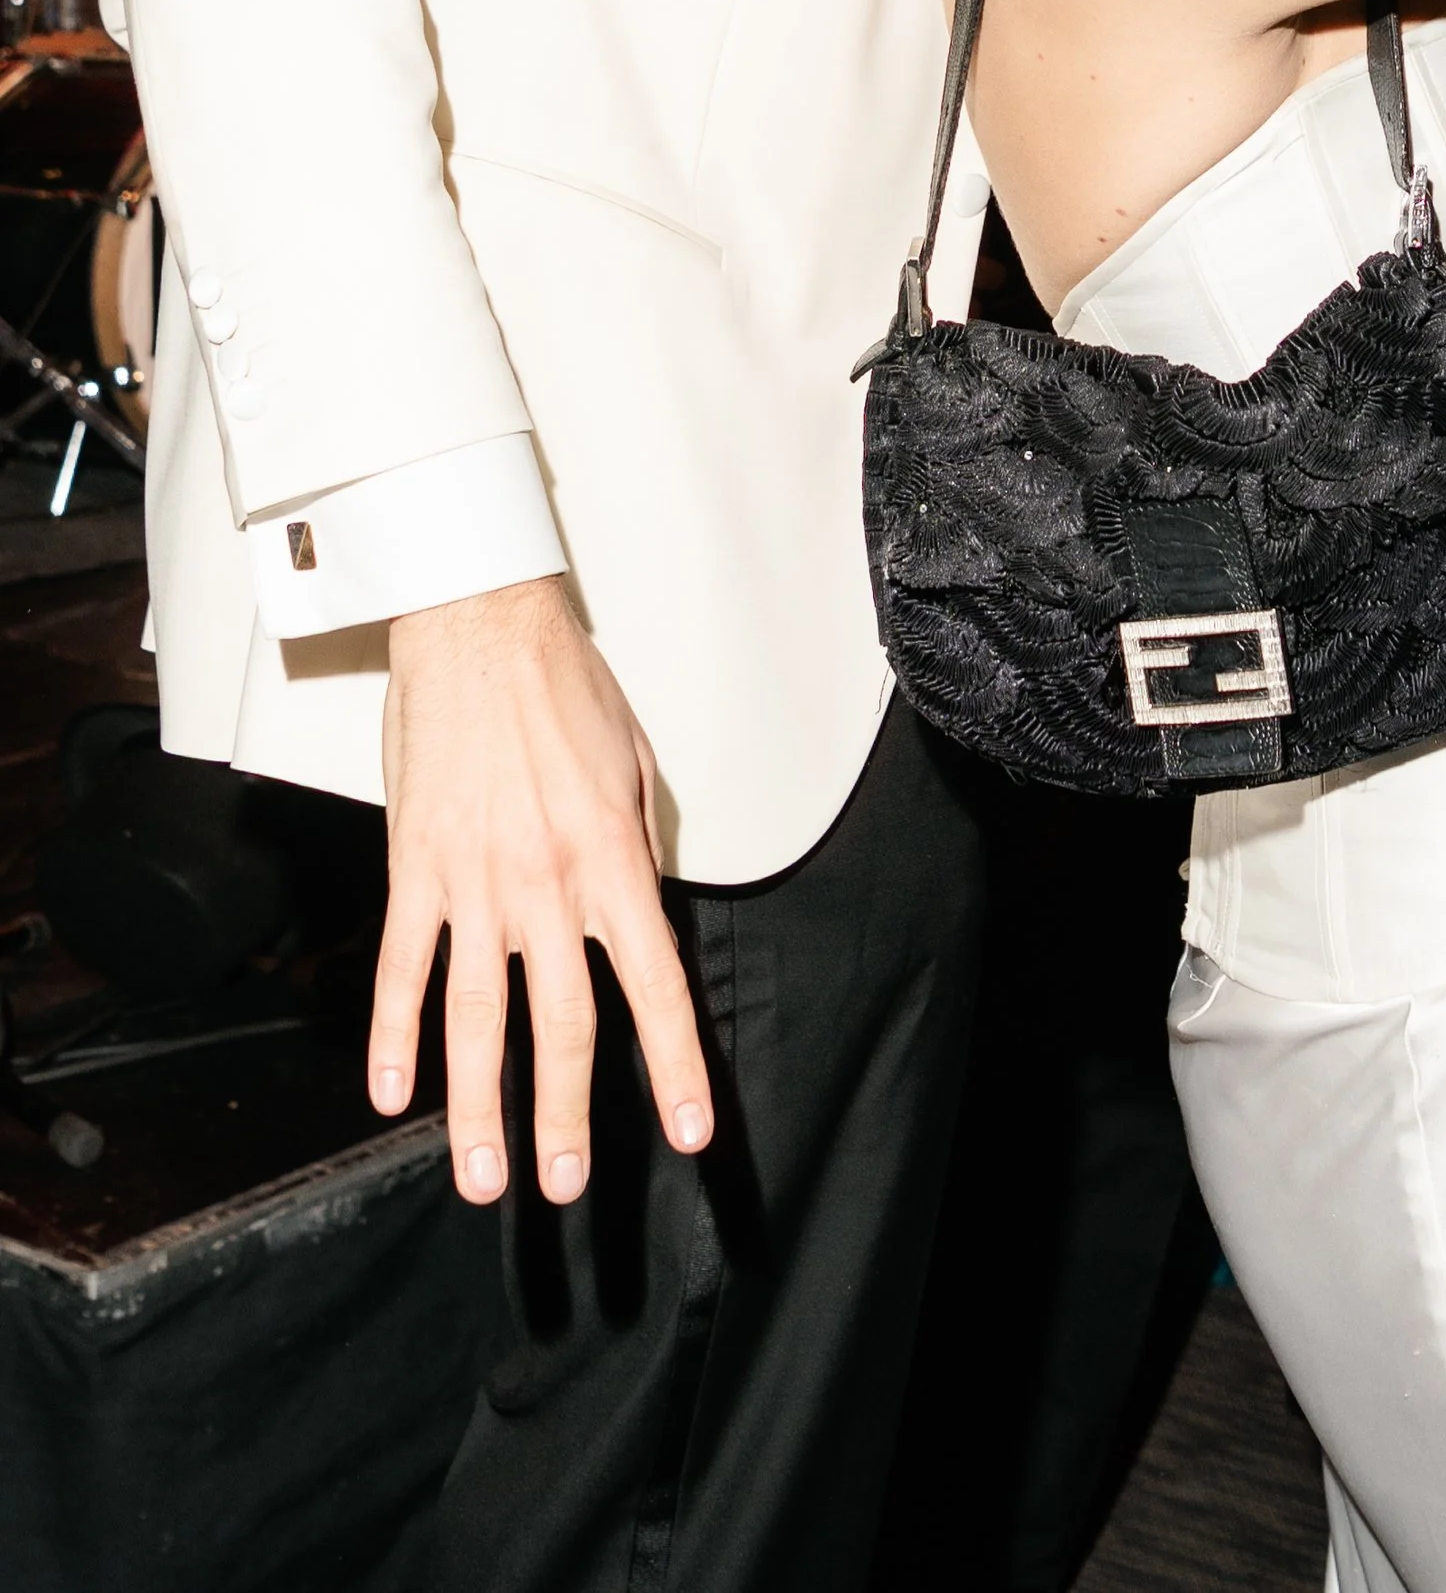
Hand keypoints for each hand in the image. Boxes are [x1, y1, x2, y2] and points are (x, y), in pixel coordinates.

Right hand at [370, 578, 712, 1206]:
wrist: (480, 626)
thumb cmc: (563, 687)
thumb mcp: (634, 765)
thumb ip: (636, 848)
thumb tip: (641, 911)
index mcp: (613, 860)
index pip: (655, 984)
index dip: (675, 1065)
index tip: (687, 1132)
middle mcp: (546, 885)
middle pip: (562, 1024)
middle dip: (566, 1115)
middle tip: (564, 1186)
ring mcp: (475, 882)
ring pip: (475, 1020)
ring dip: (478, 1108)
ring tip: (481, 1180)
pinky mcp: (415, 867)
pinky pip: (404, 967)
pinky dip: (395, 1036)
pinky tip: (393, 1095)